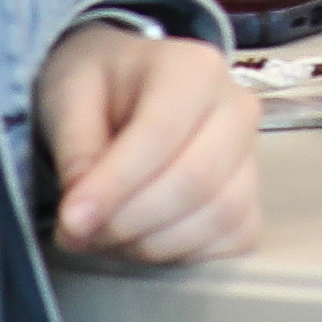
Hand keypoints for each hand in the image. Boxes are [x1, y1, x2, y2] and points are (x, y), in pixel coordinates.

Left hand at [37, 16, 266, 265]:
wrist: (129, 90)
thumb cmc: (100, 88)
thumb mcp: (68, 97)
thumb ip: (75, 153)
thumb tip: (82, 217)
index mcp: (192, 68)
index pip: (160, 135)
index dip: (115, 185)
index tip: (71, 221)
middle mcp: (237, 108)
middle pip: (196, 180)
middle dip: (129, 220)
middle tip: (79, 234)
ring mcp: (252, 156)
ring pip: (219, 216)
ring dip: (152, 243)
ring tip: (105, 236)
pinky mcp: (252, 199)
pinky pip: (232, 239)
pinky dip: (183, 253)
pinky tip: (143, 240)